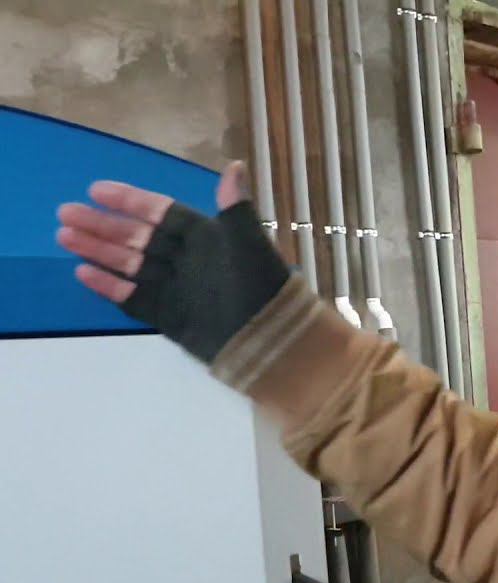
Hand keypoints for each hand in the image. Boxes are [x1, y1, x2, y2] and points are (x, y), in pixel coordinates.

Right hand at [56, 161, 291, 363]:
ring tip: (64, 236)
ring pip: (129, 265)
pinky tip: (83, 272)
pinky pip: (133, 297)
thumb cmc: (262, 286)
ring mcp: (176, 288)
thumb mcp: (250, 244)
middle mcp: (187, 259)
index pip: (161, 212)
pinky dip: (109, 286)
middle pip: (137, 237)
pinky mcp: (169, 316)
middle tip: (65, 213)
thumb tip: (235, 165)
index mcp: (206, 237)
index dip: (130, 201)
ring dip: (98, 250)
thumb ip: (236, 208)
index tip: (96, 189)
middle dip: (103, 225)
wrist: (270, 340)